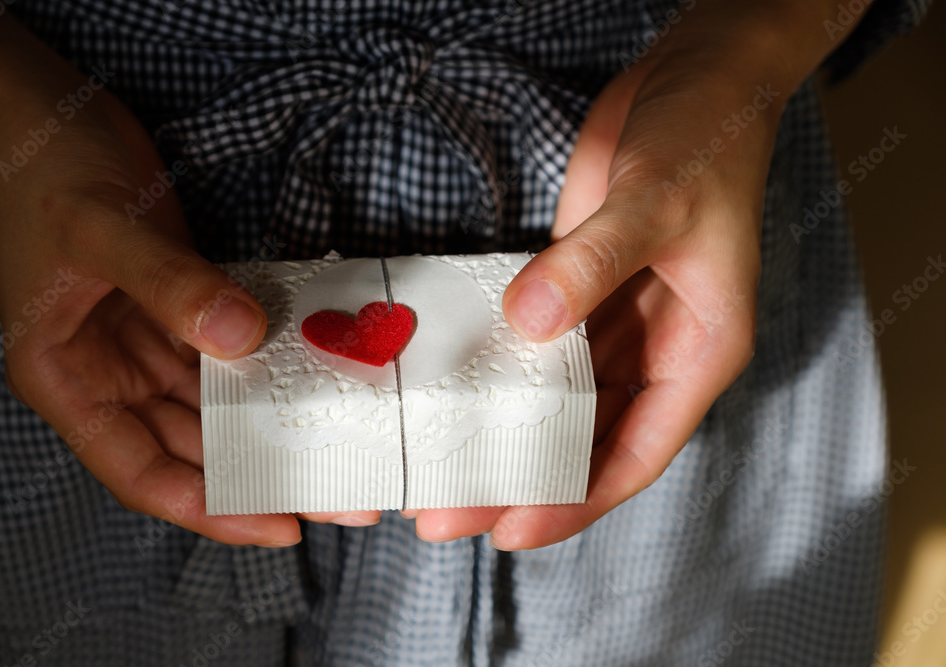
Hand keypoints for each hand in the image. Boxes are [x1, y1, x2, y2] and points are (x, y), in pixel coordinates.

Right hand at [0, 9, 378, 544]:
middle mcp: (108, 374)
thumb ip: (170, 285)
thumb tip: (242, 338)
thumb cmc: (48, 168)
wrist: (44, 109)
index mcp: (67, 379)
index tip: (279, 524)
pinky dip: (267, 370)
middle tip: (338, 493)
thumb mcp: (102, 227)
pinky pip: (228, 355)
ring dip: (270, 428)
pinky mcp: (178, 307)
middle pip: (189, 450)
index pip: (141, 471)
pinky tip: (314, 381)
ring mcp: (144, 342)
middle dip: (259, 475)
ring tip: (338, 448)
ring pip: (214, 408)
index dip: (208, 508)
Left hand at [412, 1, 857, 548]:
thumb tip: (528, 321)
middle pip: (587, 437)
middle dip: (523, 479)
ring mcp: (617, 317)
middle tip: (447, 514)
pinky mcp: (581, 285)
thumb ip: (594, 263)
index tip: (513, 532)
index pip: (637, 452)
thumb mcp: (659, 202)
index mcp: (701, 351)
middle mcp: (659, 347)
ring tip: (441, 468)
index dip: (578, 500)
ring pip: (559, 401)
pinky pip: (540, 348)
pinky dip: (504, 375)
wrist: (698, 76)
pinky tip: (458, 396)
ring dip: (507, 434)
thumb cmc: (707, 139)